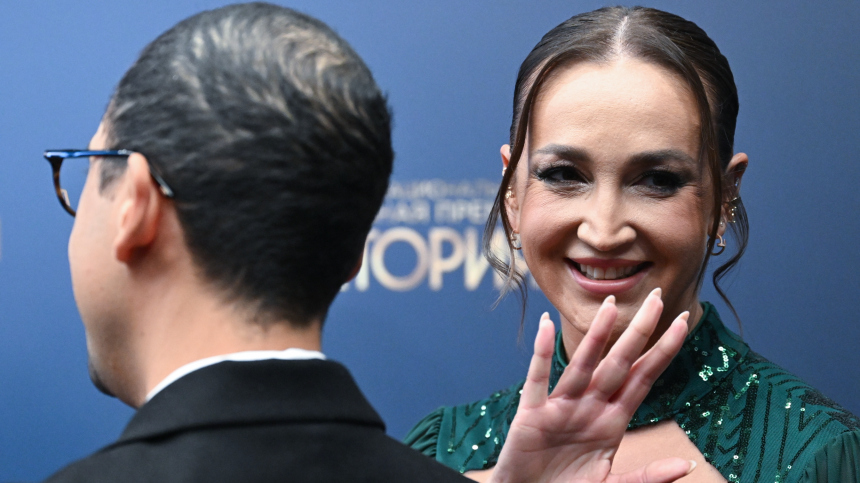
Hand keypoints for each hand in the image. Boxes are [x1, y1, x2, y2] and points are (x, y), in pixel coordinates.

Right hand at [488, 288, 693, 482]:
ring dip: (596, 336)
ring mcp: (561, 408)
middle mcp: (589, 406)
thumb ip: (647, 477)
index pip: (643, 378)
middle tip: (657, 296)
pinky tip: (545, 326)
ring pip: (582, 365)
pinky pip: (538, 380)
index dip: (663, 351)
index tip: (684, 321)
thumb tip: (687, 465)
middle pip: (619, 362)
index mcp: (612, 421)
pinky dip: (540, 354)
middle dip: (639, 331)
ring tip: (610, 305)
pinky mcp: (532, 415)